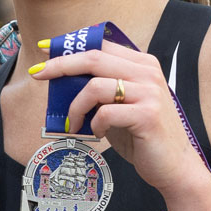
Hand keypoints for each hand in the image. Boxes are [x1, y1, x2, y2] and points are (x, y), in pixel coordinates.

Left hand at [30, 44, 209, 198]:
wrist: (174, 166)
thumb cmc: (141, 135)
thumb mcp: (119, 104)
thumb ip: (99, 88)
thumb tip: (60, 79)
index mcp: (142, 64)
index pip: (100, 45)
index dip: (70, 45)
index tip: (45, 49)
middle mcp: (147, 72)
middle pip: (93, 58)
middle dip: (60, 65)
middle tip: (37, 74)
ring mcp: (150, 92)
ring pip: (94, 87)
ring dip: (75, 107)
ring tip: (73, 124)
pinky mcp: (147, 115)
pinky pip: (105, 113)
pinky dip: (94, 125)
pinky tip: (98, 134)